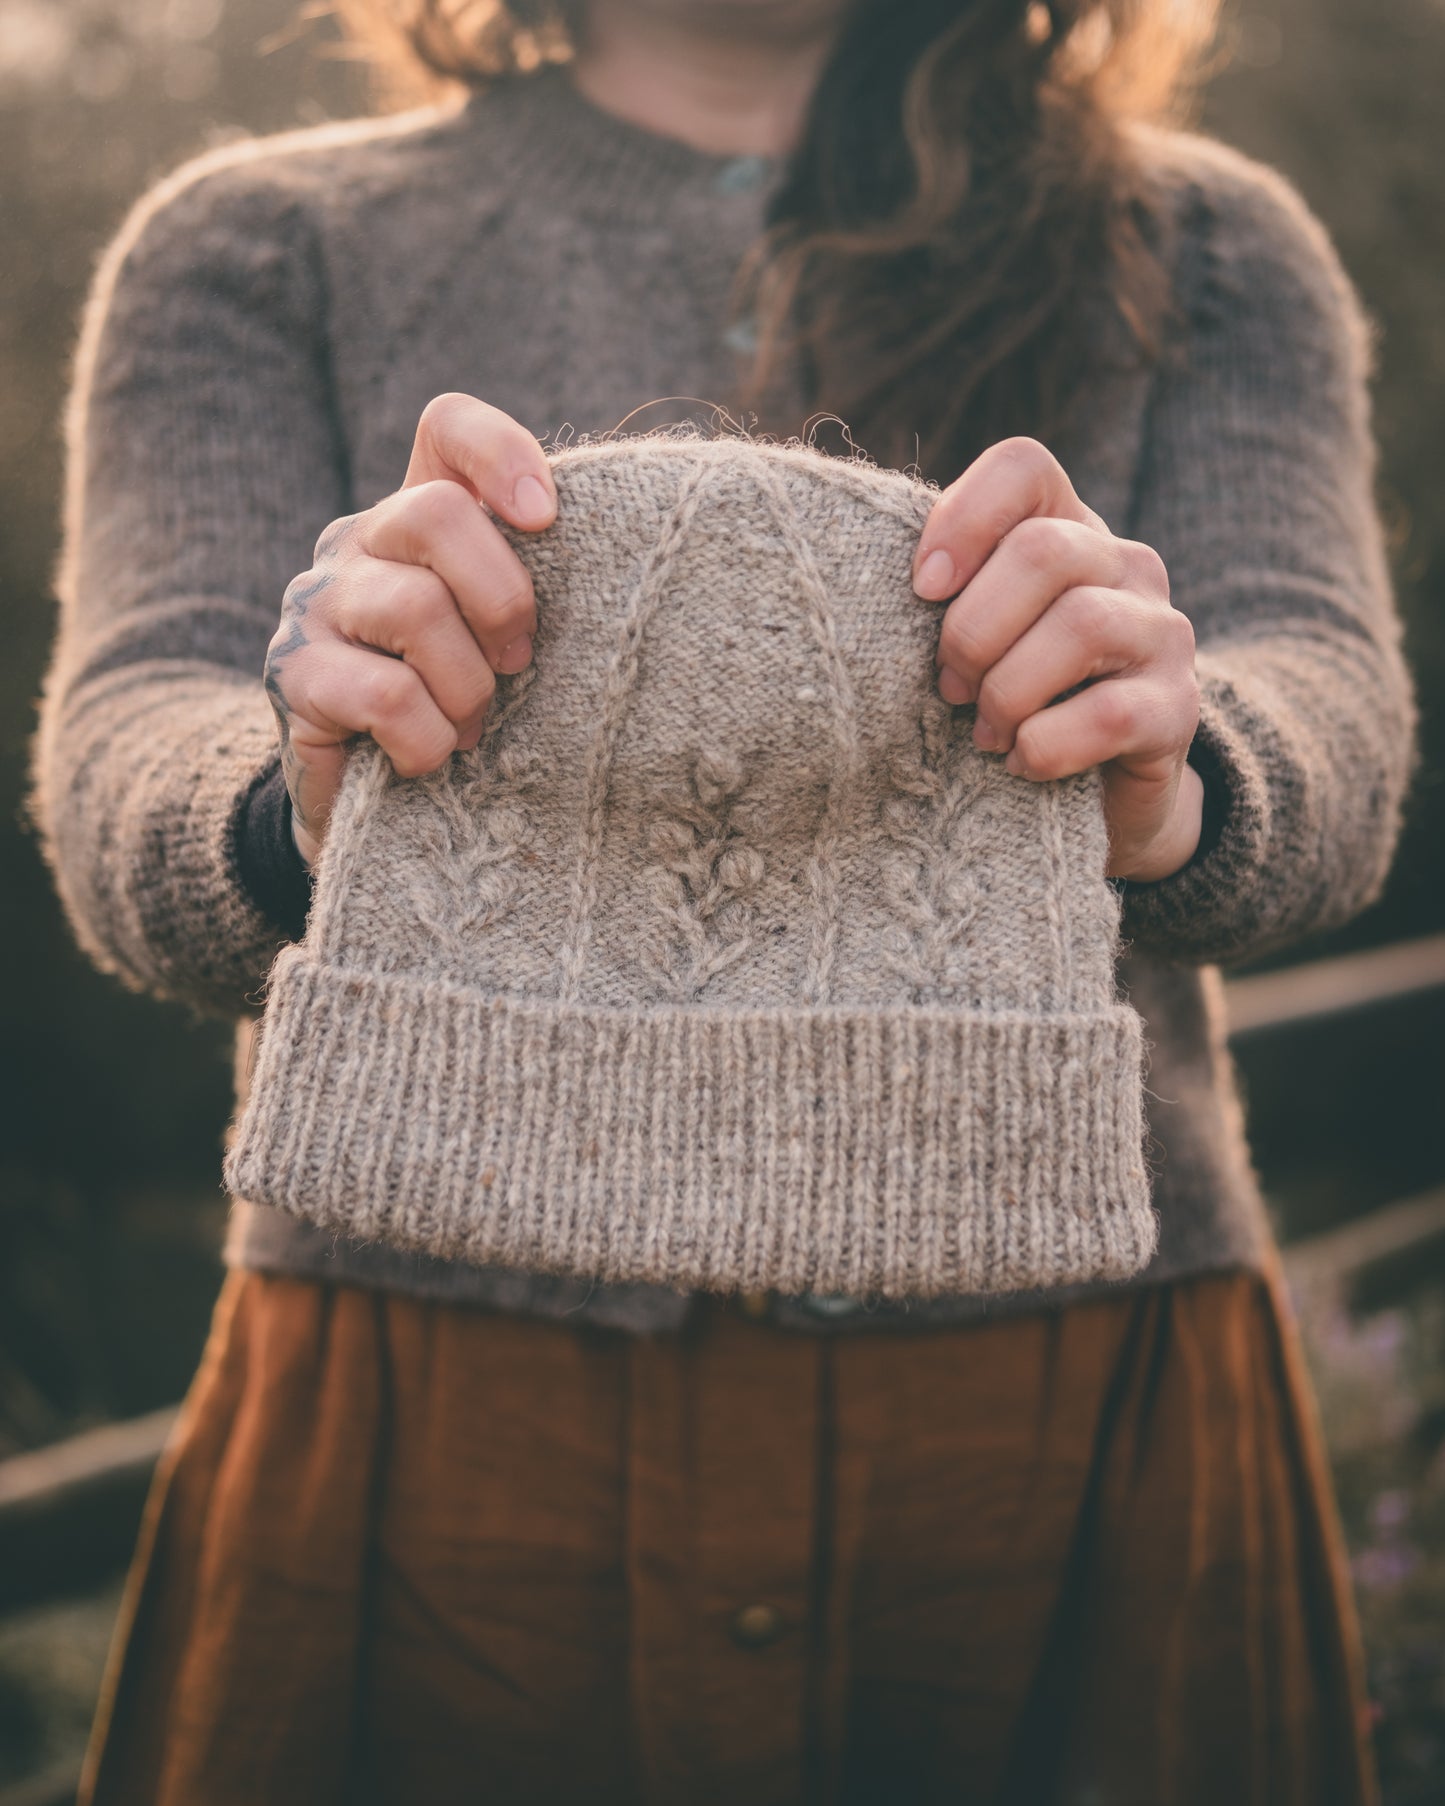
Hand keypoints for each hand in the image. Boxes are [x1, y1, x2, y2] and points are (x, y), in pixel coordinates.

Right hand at [263, 394, 556, 865]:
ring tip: (472, 730)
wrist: (379, 815)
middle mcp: (358, 544)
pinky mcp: (293, 675)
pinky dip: (427, 739)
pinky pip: (385, 694)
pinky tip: (429, 760)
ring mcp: (315, 604)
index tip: (546, 517)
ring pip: (416, 609)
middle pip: (435, 513)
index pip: (447, 429)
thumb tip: (625, 560)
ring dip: (467, 688)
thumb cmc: (465, 715)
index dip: (500, 453)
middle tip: (517, 665)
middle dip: (500, 599)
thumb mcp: (506, 644)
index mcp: (418, 519)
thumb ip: (539, 590)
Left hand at [912, 437, 1202, 882]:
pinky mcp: (1177, 709)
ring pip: (1082, 624)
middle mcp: (1125, 567)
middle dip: (974, 629)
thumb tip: (862, 583)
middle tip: (949, 688)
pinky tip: (1020, 764)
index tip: (922, 588)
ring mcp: (1162, 634)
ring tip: (984, 735)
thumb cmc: (1012, 707)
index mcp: (1066, 531)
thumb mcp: (973, 643)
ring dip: (1009, 691)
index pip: (1023, 468)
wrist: (1097, 802)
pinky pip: (1109, 713)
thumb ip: (942, 601)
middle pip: (1045, 551)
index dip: (964, 518)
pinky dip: (1046, 746)